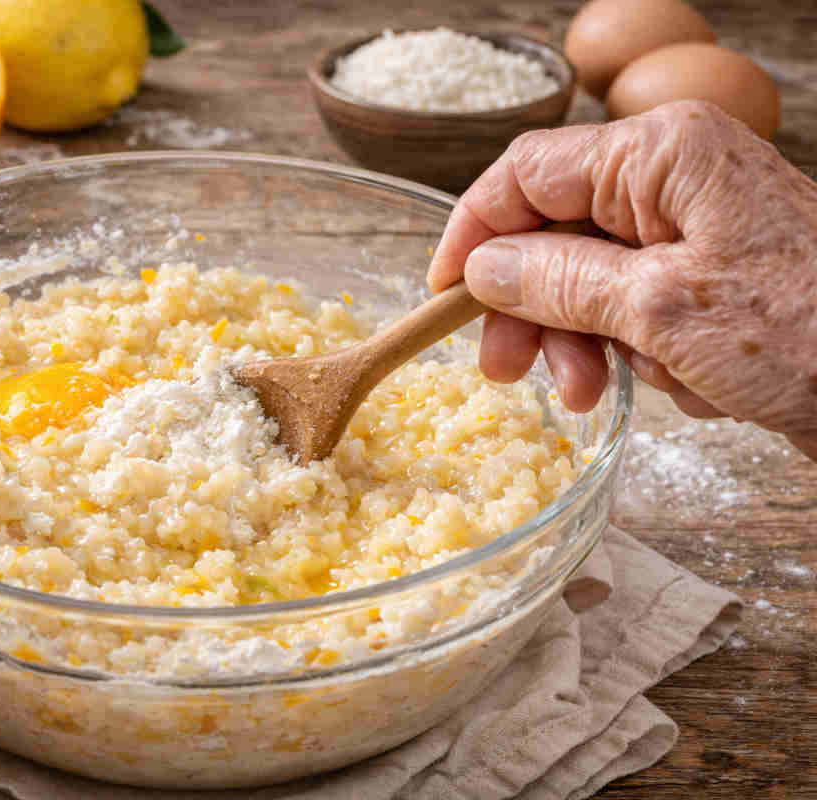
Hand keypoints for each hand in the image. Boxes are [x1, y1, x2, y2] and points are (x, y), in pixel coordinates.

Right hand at [429, 99, 816, 460]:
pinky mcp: (709, 280)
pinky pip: (632, 309)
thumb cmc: (806, 333)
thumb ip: (557, 281)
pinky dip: (635, 355)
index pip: (526, 173)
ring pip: (587, 278)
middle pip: (551, 230)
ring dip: (580, 342)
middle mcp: (672, 180)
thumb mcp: (658, 309)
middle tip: (506, 371)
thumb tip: (482, 270)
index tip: (440, 297)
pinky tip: (674, 385)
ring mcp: (693, 231)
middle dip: (528, 305)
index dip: (472, 234)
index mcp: (659, 153)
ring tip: (592, 395)